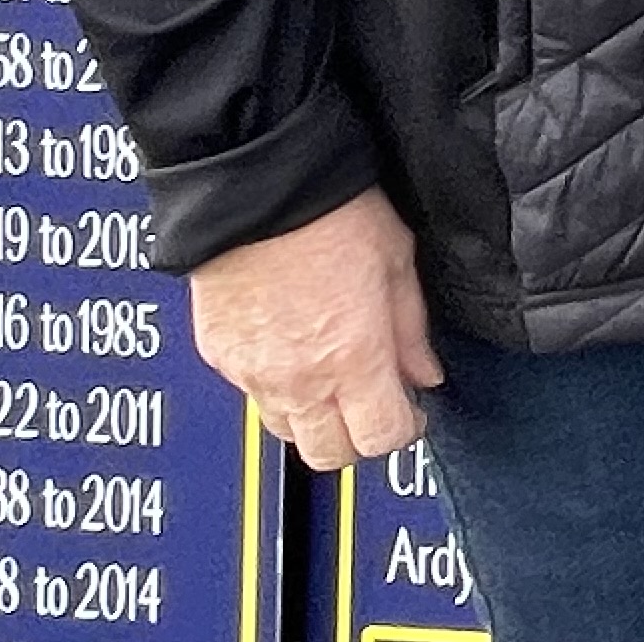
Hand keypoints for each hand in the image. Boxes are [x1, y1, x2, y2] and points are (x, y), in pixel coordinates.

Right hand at [190, 187, 441, 473]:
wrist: (256, 187)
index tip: (412, 413)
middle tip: (374, 403)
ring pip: (285, 432)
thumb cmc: (330, 211)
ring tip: (333, 378)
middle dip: (357, 440)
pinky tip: (294, 352)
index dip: (404, 430)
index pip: (380, 440)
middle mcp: (299, 379)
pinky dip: (277, 388)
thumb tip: (424, 372)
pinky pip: (252, 395)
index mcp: (352, 359)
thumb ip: (411, 330)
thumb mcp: (398, 262)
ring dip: (313, 419)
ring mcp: (252, 373)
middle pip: (327, 456)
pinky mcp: (219, 358)